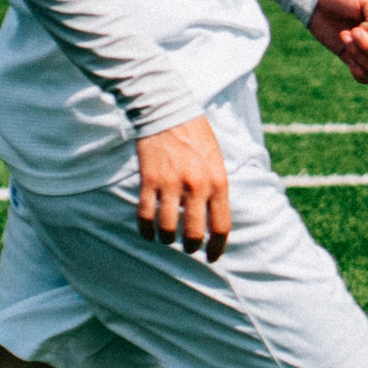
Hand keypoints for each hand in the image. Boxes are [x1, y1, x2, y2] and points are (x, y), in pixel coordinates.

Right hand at [135, 116, 230, 261]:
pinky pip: (146, 214)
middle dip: (190, 247)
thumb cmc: (196, 135)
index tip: (213, 256)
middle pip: (193, 233)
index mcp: (218, 182)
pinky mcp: (149, 180)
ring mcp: (171, 184)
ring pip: (167, 228)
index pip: (221, 225)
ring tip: (167, 239)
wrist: (168, 111)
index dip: (217, 247)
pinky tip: (147, 233)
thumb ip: (217, 186)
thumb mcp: (218, 160)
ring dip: (167, 239)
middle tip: (188, 249)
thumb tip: (214, 215)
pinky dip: (146, 229)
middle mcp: (196, 186)